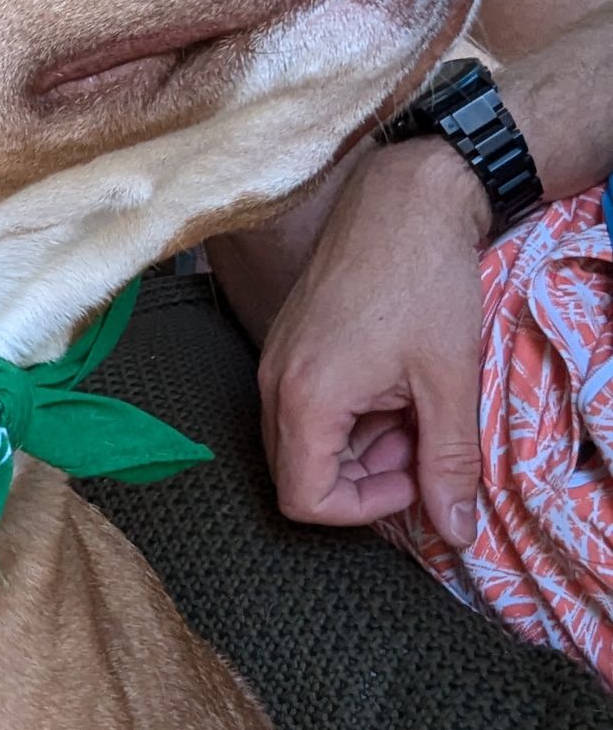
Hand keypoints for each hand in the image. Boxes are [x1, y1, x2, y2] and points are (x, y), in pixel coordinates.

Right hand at [257, 140, 488, 546]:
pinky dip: (350, 414)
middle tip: (418, 443)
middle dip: (364, 478)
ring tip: (412, 407)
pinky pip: (304, 405)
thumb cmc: (423, 280)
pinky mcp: (288, 342)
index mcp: (305, 397)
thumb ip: (448, 463)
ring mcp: (276, 359)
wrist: (403, 199)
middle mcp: (274, 382)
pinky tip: (393, 385)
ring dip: (360, 445)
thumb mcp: (448, 380)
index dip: (363, 510)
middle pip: (299, 473)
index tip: (413, 479)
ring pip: (304, 440)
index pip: (304, 500)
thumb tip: (455, 530)